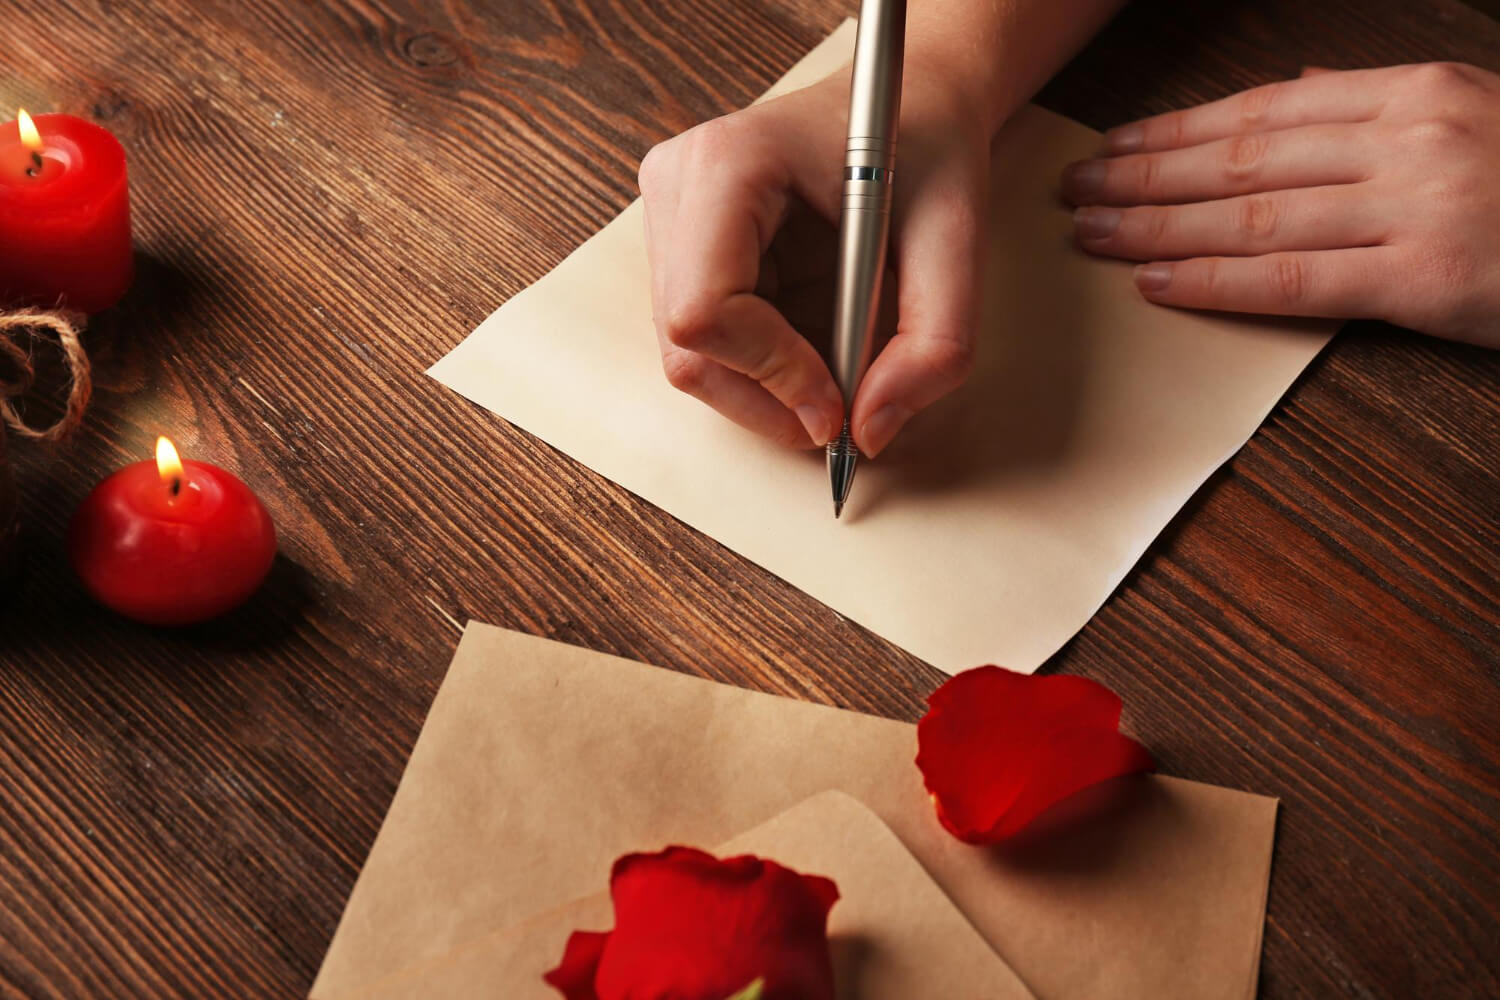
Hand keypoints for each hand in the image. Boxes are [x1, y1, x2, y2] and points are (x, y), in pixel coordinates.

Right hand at [638, 69, 988, 454]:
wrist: (907, 99)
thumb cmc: (927, 146)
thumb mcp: (958, 239)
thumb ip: (934, 343)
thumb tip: (870, 431)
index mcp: (728, 162)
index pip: (705, 308)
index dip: (770, 374)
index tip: (837, 407)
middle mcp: (678, 186)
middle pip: (685, 345)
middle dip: (765, 399)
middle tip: (840, 418)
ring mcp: (668, 217)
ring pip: (687, 357)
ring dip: (764, 390)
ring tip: (835, 376)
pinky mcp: (679, 246)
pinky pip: (704, 344)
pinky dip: (761, 370)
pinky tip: (812, 344)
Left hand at [1062, 63, 1499, 347]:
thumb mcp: (1471, 115)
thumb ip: (1379, 105)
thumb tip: (1297, 86)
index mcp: (1412, 91)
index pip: (1262, 110)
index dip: (1175, 132)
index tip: (1113, 146)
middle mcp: (1406, 138)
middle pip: (1242, 159)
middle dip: (1145, 175)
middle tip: (1075, 190)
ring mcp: (1415, 205)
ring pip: (1253, 214)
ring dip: (1158, 226)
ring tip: (1092, 235)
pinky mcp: (1426, 278)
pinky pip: (1294, 279)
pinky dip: (1216, 279)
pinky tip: (1157, 281)